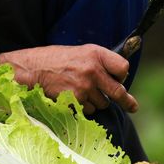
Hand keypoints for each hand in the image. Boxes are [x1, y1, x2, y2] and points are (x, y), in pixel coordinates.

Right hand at [0, 44, 137, 114]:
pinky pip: (88, 111)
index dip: (121, 75)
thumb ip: (99, 62)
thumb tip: (118, 79)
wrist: (31, 68)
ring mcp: (85, 87)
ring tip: (80, 91)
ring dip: (96, 102)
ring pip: (102, 104)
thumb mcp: (80, 52)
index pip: (123, 67)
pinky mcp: (76, 101)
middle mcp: (93, 70)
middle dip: (126, 101)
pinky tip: (72, 97)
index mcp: (95, 54)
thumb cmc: (55, 59)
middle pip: (119, 91)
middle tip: (132, 106)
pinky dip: (84, 107)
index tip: (119, 78)